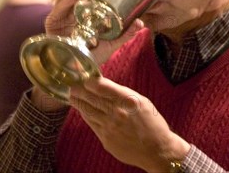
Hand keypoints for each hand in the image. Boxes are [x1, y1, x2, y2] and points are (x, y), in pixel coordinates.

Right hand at [45, 0, 144, 64]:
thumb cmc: (94, 55)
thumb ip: (125, 33)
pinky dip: (65, 3)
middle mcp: (68, 9)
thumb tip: (142, 23)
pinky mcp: (51, 25)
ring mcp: (59, 16)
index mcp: (80, 8)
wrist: (80, 75)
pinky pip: (57, 11)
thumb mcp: (112, 41)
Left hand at [69, 77, 189, 172]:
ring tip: (72, 96)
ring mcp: (110, 127)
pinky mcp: (106, 139)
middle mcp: (117, 113)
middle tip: (71, 85)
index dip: (90, 82)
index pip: (103, 87)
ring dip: (78, 102)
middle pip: (92, 98)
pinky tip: (82, 110)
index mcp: (128, 100)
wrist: (157, 150)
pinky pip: (91, 123)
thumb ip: (123, 94)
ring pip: (88, 111)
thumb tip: (104, 86)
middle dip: (79, 91)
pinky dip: (85, 115)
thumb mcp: (142, 101)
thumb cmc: (152, 123)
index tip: (83, 78)